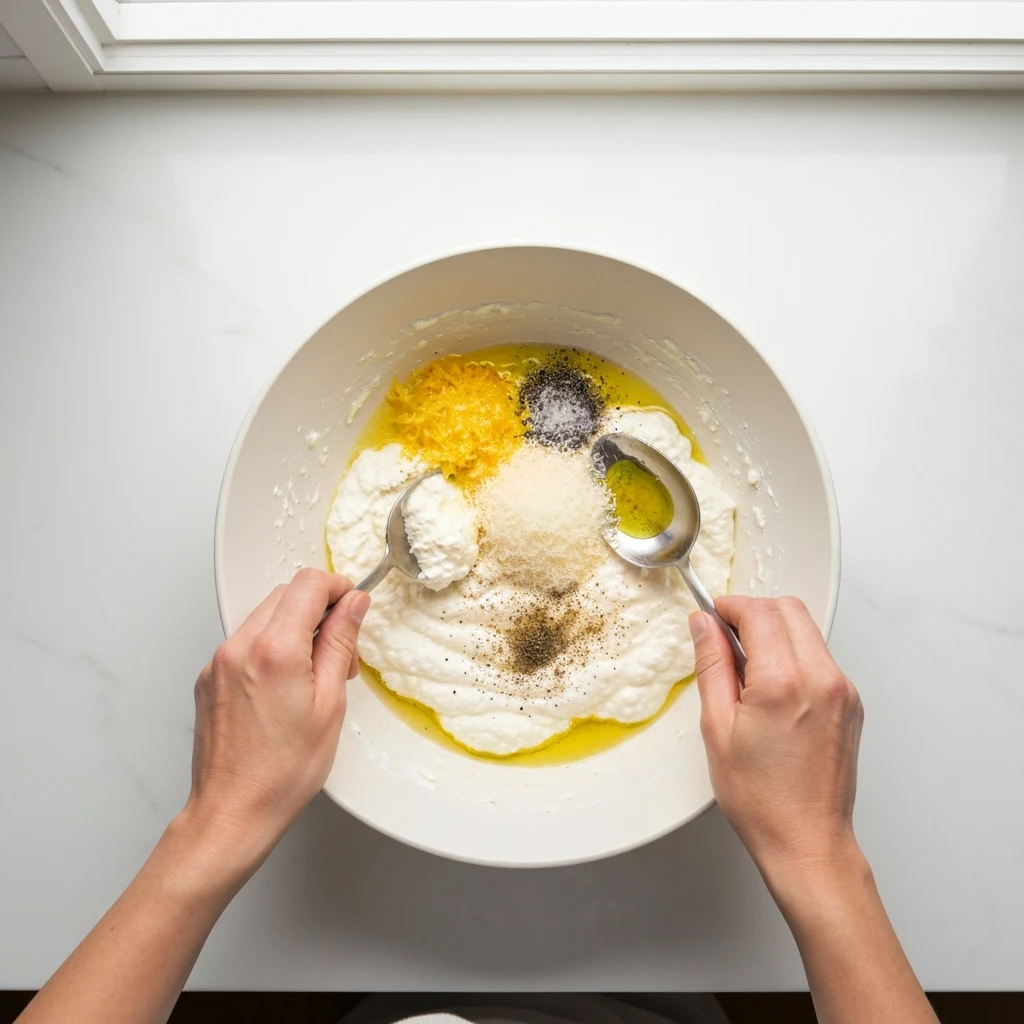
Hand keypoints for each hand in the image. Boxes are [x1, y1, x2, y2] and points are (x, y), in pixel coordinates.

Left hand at [183, 569, 369, 873]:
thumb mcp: (329, 703)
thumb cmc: (281, 772)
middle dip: (319, 610)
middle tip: (340, 651)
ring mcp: (218, 662)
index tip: (354, 604)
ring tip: (314, 675)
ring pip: (265, 617)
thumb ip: (340, 643)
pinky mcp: (208, 678)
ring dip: (295, 628)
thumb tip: (353, 605)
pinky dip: (271, 648)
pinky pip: (246, 642)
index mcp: (274, 650)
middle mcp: (239, 648)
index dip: (338, 588)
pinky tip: (287, 686)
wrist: (233, 811)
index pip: (308, 585)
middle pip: (285, 594)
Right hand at [689, 596, 863, 889]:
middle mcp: (821, 679)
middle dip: (753, 613)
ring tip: (746, 671)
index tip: (711, 617)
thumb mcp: (717, 727)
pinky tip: (771, 689)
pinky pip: (819, 657)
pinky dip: (793, 656)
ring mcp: (842, 690)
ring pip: (807, 630)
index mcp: (783, 683)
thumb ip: (712, 665)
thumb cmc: (761, 798)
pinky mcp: (850, 703)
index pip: (760, 612)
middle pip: (789, 609)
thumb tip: (703, 626)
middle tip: (725, 638)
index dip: (729, 607)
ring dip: (774, 633)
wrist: (806, 841)